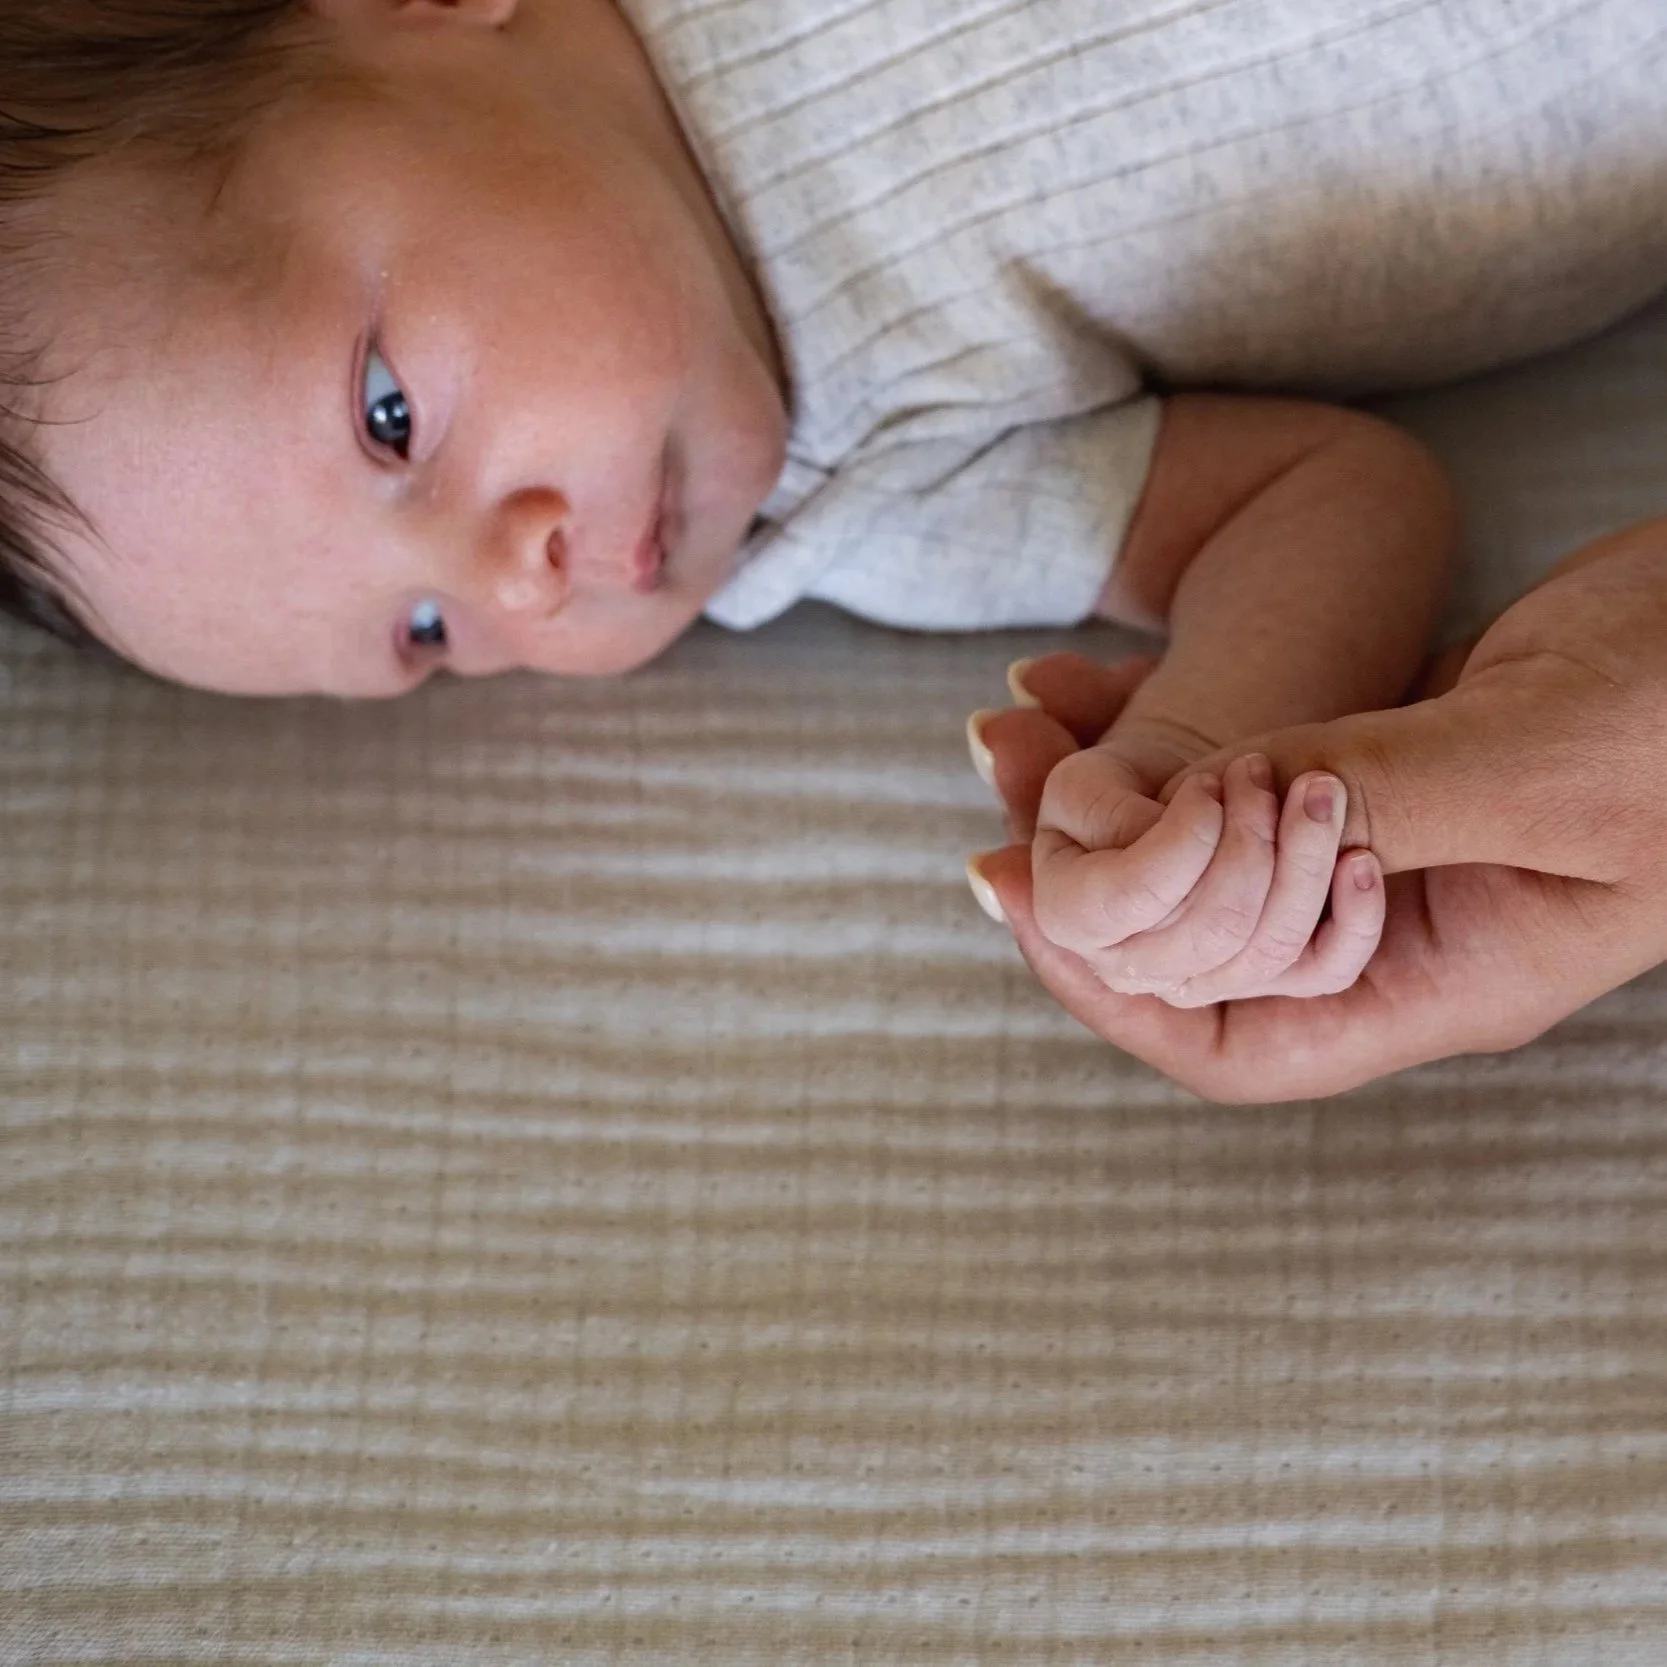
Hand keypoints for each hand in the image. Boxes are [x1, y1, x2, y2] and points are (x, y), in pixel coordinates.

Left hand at [966, 518, 1666, 1100]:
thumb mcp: (1554, 762)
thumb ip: (1396, 792)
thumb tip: (1231, 805)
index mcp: (1440, 974)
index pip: (1240, 1040)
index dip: (1115, 991)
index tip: (1021, 898)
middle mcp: (1396, 922)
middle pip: (1196, 940)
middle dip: (1081, 872)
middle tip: (996, 774)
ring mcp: (1384, 841)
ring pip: (1202, 849)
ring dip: (1100, 794)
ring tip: (1011, 724)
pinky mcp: (1377, 761)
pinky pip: (1236, 767)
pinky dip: (1157, 733)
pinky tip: (1087, 680)